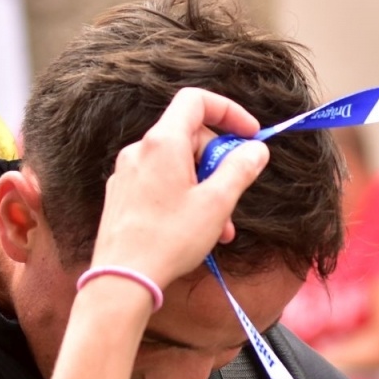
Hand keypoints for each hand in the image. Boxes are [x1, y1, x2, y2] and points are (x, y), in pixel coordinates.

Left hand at [89, 88, 268, 289]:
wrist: (122, 278)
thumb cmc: (169, 239)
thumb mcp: (217, 203)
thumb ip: (240, 169)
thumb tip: (256, 149)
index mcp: (163, 142)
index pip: (196, 101)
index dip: (228, 111)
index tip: (249, 134)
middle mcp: (140, 150)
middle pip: (188, 135)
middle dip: (218, 158)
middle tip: (236, 189)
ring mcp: (127, 173)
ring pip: (176, 164)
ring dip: (204, 184)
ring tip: (221, 224)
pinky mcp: (121, 195)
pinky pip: (159, 182)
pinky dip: (183, 195)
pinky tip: (196, 228)